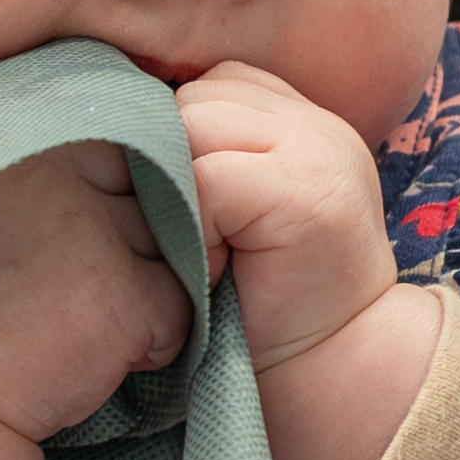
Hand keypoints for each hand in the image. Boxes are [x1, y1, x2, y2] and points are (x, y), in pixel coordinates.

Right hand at [0, 139, 191, 459]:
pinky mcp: (118, 291)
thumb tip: (114, 151)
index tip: (75, 244)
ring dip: (145, 289)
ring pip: (176, 245)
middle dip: (138, 239)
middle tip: (80, 290)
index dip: (110, 198)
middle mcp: (55, 163)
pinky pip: (180, 306)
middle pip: (155, 187)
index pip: (117, 142)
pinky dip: (151, 341)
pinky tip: (91, 357)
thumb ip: (27, 161)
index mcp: (14, 130)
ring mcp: (90, 226)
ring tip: (79, 324)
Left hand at [179, 61, 431, 459]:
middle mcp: (317, 124)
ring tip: (203, 250)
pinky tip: (213, 269)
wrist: (333, 375)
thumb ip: (214, 158)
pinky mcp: (306, 191)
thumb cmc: (268, 304)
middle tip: (189, 235)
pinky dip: (195, 226)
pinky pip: (206, 176)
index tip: (190, 209)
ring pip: (196, 123)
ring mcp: (318, 150)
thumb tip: (126, 122)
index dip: (182, 138)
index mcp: (302, 122)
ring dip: (181, 188)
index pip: (213, 85)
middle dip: (174, 158)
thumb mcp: (240, 214)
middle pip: (197, 96)